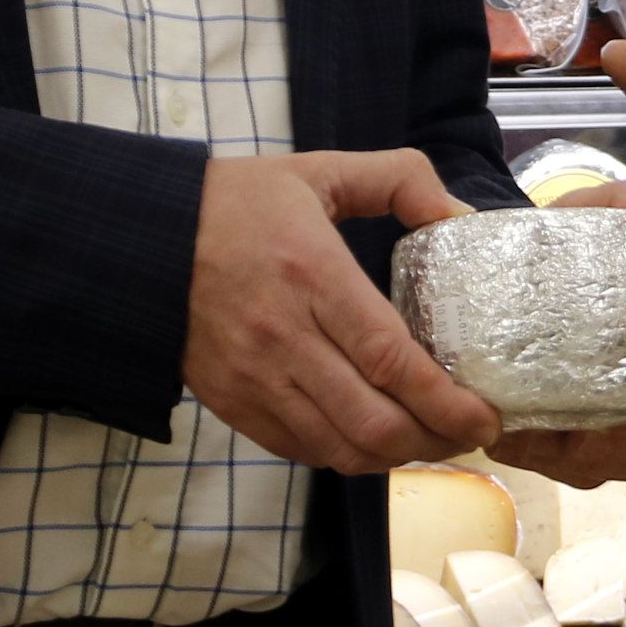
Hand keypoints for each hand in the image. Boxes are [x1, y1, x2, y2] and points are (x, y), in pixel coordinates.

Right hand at [184, 150, 504, 473]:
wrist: (140, 239)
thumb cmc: (234, 204)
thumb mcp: (319, 170)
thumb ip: (398, 179)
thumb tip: (459, 214)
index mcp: (312, 274)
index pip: (390, 358)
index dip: (446, 401)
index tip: (486, 415)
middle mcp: (283, 336)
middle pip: (374, 420)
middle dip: (435, 440)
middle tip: (470, 434)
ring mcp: (254, 378)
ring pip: (341, 448)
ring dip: (396, 456)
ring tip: (431, 440)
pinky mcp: (233, 403)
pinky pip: (303, 449)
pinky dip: (347, 455)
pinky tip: (374, 437)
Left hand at [484, 180, 625, 486]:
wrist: (530, 259)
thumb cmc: (583, 236)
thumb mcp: (608, 208)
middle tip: (581, 438)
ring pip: (616, 463)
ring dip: (577, 461)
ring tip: (534, 440)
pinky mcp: (581, 435)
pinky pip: (571, 466)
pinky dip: (542, 458)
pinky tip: (510, 438)